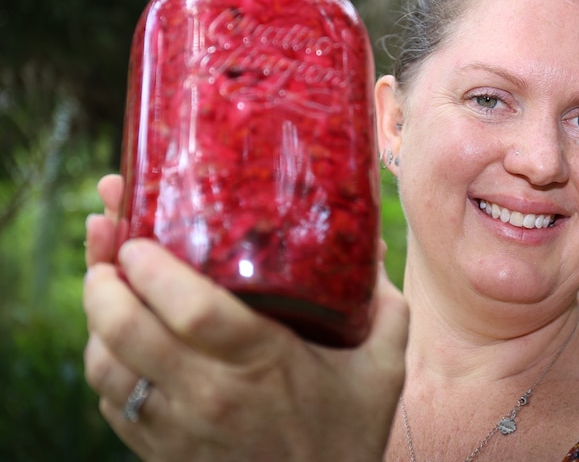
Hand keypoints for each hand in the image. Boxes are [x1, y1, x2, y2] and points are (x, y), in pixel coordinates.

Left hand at [83, 175, 407, 460]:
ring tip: (107, 290)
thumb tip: (374, 246)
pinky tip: (118, 346)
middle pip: (125, 330)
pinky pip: (112, 405)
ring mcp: (178, 429)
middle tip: (110, 253)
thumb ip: (384, 305)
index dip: (150, 266)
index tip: (138, 237)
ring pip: (105, 367)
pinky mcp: (161, 454)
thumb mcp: (382, 369)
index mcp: (262, 362)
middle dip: (102, 280)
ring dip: (95, 322)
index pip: (189, 308)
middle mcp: (209, 394)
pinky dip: (107, 367)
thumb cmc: (349, 436)